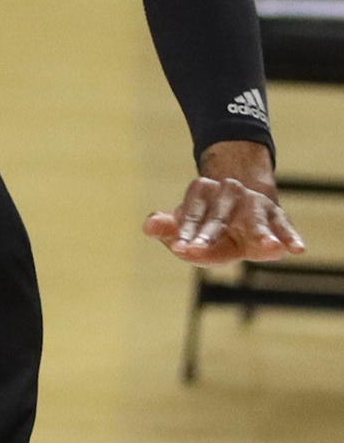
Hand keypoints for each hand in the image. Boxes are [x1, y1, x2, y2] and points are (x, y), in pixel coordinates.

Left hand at [144, 142, 304, 264]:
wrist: (242, 207)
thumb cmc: (210, 224)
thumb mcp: (188, 228)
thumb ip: (169, 229)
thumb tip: (147, 226)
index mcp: (203, 191)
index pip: (192, 213)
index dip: (186, 232)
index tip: (179, 249)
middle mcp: (230, 192)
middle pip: (219, 216)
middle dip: (210, 234)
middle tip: (198, 251)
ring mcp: (255, 203)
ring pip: (255, 218)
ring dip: (261, 233)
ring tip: (268, 248)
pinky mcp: (277, 217)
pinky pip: (285, 227)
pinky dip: (289, 237)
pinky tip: (295, 249)